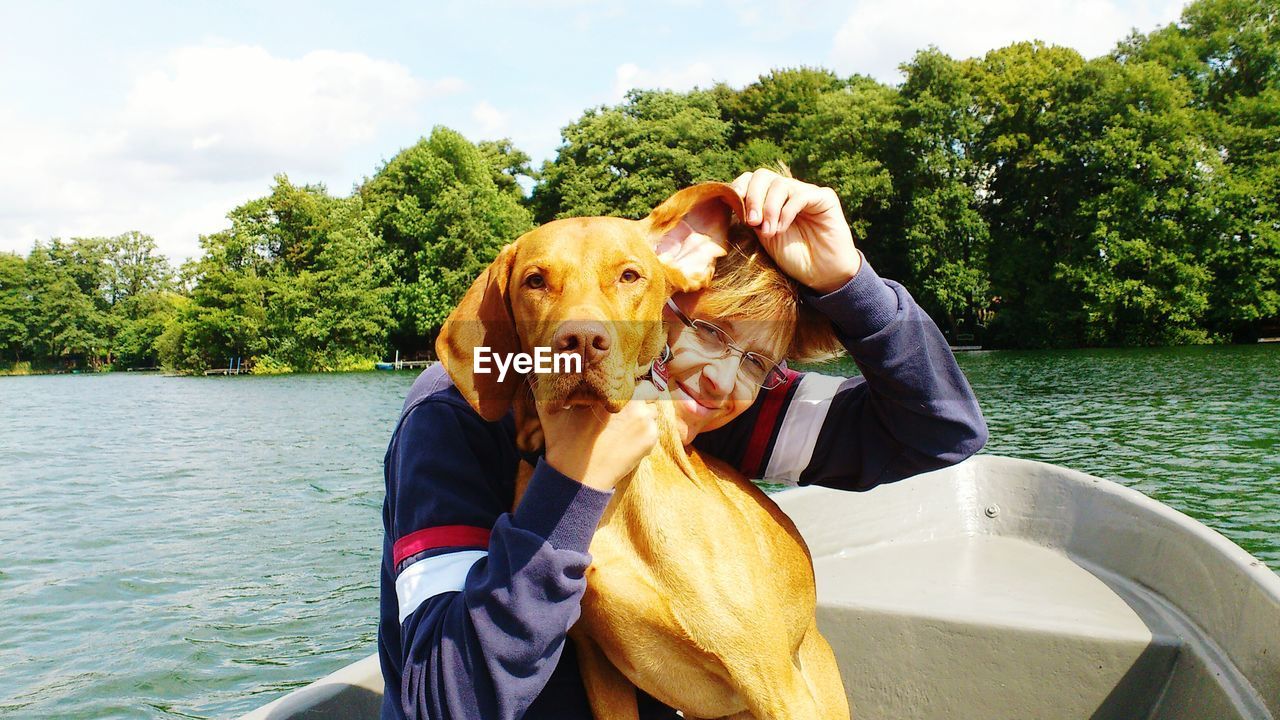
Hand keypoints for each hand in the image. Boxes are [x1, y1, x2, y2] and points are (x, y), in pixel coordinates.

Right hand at [540, 381, 660, 490]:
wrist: (575, 480)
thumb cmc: (562, 443)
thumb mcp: (550, 411)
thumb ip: (545, 388)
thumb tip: (532, 369)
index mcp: (610, 392)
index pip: (628, 374)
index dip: (621, 380)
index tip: (613, 386)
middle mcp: (633, 404)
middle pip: (643, 388)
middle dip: (633, 395)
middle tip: (618, 406)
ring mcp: (645, 422)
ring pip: (650, 407)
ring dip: (640, 411)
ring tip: (621, 422)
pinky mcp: (650, 439)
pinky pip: (653, 426)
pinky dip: (642, 429)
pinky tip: (624, 437)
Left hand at [731, 169, 861, 293]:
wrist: (821, 274)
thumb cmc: (793, 257)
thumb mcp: (765, 236)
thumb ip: (752, 217)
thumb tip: (733, 200)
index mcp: (771, 198)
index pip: (751, 179)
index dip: (740, 187)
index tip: (734, 205)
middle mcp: (788, 191)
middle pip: (763, 176)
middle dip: (753, 197)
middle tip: (752, 222)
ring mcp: (806, 193)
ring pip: (780, 184)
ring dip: (769, 209)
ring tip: (770, 232)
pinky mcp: (825, 198)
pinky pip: (801, 195)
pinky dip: (787, 211)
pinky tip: (782, 228)